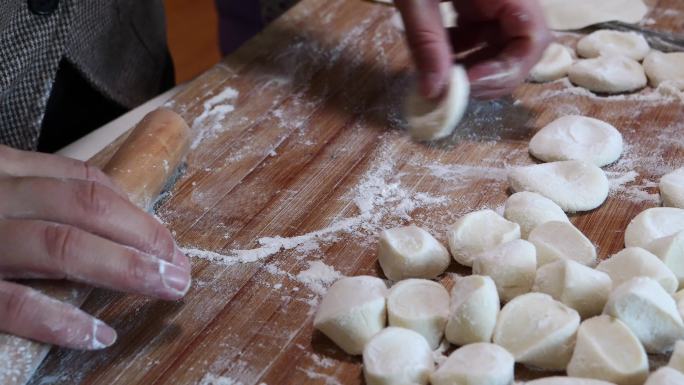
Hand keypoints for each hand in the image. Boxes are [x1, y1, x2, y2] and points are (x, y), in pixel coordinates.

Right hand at [0, 145, 190, 349]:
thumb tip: (121, 228)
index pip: (85, 184)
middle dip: (145, 237)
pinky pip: (14, 303)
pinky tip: (99, 333)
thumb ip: (42, 202)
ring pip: (61, 246)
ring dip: (124, 268)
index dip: (137, 215)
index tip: (169, 243)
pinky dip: (60, 320)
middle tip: (180, 268)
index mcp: (6, 171)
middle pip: (86, 208)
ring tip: (165, 288)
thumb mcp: (1, 197)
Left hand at [395, 0, 551, 98]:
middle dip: (490, 75)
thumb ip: (426, 42)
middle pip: (521, 47)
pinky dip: (463, 50)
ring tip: (442, 71)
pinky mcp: (477, 0)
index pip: (533, 37)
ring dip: (474, 65)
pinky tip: (439, 51)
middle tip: (455, 89)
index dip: (507, 69)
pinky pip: (482, 33)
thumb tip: (435, 92)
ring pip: (501, 44)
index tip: (468, 83)